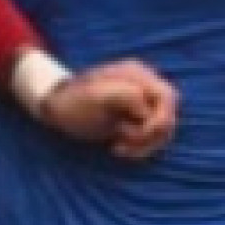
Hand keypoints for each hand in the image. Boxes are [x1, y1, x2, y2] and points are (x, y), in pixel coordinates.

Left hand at [37, 59, 178, 160]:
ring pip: (164, 129)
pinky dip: (139, 147)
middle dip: (151, 137)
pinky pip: (151, 136)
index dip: (155, 122)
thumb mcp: (95, 97)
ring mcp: (142, 102)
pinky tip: (118, 148)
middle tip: (122, 148)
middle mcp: (145, 86)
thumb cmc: (71, 103)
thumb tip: (147, 108)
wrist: (55, 108)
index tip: (126, 136)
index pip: (167, 98)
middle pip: (169, 115)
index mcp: (137, 75)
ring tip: (117, 149)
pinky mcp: (136, 119)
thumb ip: (126, 95)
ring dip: (145, 145)